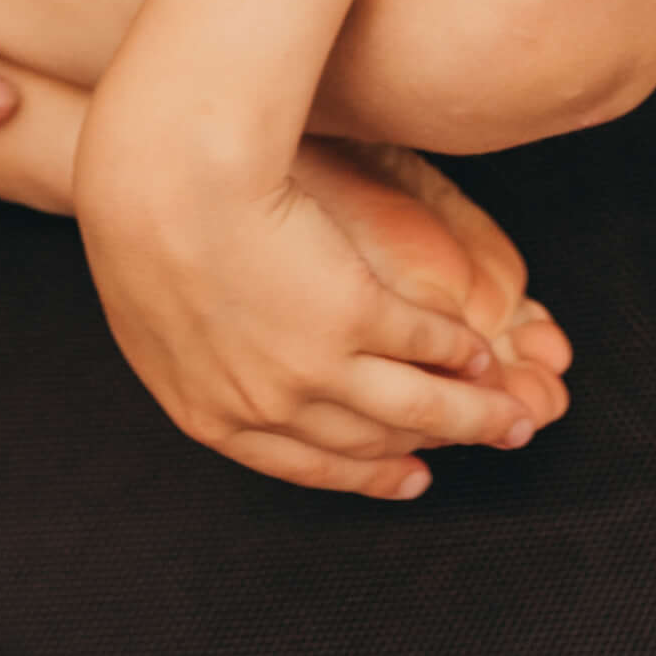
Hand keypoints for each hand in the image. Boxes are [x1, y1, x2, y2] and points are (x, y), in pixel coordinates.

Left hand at [76, 121, 539, 498]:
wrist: (162, 179)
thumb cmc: (139, 222)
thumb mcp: (150, 313)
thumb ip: (193, 355)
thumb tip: (222, 363)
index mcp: (210, 415)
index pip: (303, 464)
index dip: (366, 474)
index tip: (412, 476)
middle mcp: (269, 406)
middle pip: (370, 441)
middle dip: (436, 447)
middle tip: (489, 444)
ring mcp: (316, 367)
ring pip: (418, 406)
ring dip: (476, 414)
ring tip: (515, 414)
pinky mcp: (355, 315)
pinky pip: (425, 346)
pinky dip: (462, 353)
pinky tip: (484, 351)